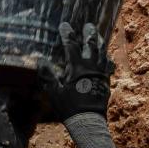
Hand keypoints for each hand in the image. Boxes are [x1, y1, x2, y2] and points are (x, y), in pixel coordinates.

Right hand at [42, 23, 117, 147]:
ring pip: (102, 54)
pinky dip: (107, 59)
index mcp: (77, 68)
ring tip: (99, 36)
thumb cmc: (69, 108)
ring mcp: (101, 74)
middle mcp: (91, 67)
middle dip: (89, 34)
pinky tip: (106, 58)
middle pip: (92, 45)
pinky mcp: (106, 82)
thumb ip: (48, 76)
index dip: (67, 34)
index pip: (72, 46)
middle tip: (88, 26)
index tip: (64, 25)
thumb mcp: (54, 92)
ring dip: (100, 43)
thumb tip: (40, 61)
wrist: (88, 121)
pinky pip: (108, 66)